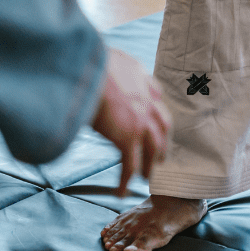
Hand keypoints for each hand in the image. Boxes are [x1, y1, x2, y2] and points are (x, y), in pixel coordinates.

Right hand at [91, 49, 171, 195]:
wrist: (87, 68)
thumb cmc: (90, 61)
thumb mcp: (110, 59)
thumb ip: (116, 69)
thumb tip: (107, 73)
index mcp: (142, 79)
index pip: (156, 98)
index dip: (156, 112)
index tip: (155, 122)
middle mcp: (147, 100)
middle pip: (162, 126)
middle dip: (161, 142)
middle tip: (159, 154)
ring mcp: (140, 121)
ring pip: (152, 149)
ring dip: (150, 164)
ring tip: (145, 176)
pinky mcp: (127, 137)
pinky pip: (130, 165)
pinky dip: (126, 180)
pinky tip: (122, 192)